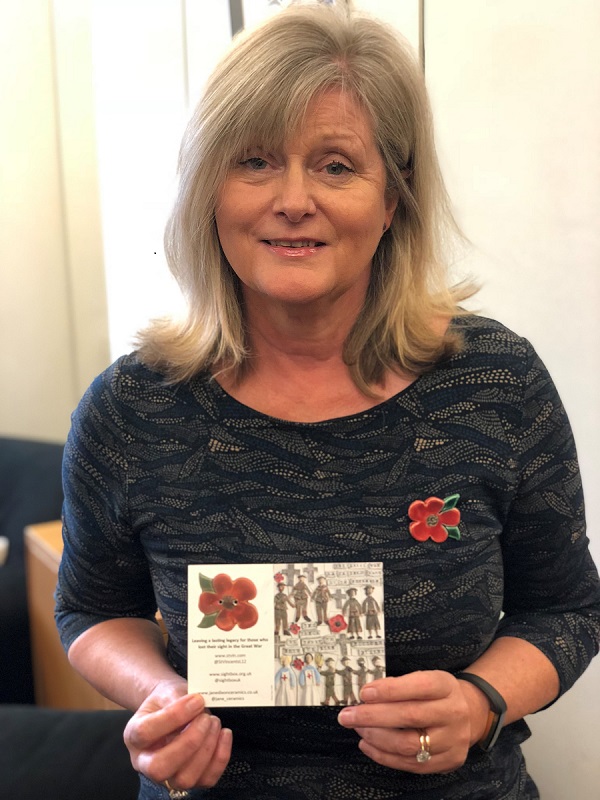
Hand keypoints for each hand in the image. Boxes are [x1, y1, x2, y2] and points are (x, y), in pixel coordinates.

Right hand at [124, 679, 231, 790]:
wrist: (171, 707)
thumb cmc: (168, 700)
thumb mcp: (167, 691)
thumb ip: (177, 699)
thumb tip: (197, 706)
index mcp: (134, 736)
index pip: (146, 732)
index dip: (173, 716)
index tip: (196, 700)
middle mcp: (145, 762)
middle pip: (159, 768)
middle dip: (188, 743)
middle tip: (205, 719)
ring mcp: (167, 776)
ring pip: (184, 778)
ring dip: (206, 749)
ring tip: (214, 722)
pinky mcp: (190, 779)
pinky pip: (206, 779)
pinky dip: (220, 757)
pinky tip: (224, 734)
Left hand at [337, 670, 485, 772]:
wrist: (469, 714)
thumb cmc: (437, 694)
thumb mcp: (425, 679)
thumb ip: (399, 685)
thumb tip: (367, 694)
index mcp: (446, 686)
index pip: (419, 687)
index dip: (390, 690)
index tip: (364, 693)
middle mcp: (453, 713)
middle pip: (410, 716)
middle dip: (373, 716)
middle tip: (348, 715)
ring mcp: (452, 740)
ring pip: (408, 744)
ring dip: (376, 737)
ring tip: (357, 729)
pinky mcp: (448, 761)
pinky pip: (411, 764)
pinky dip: (384, 756)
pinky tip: (368, 745)